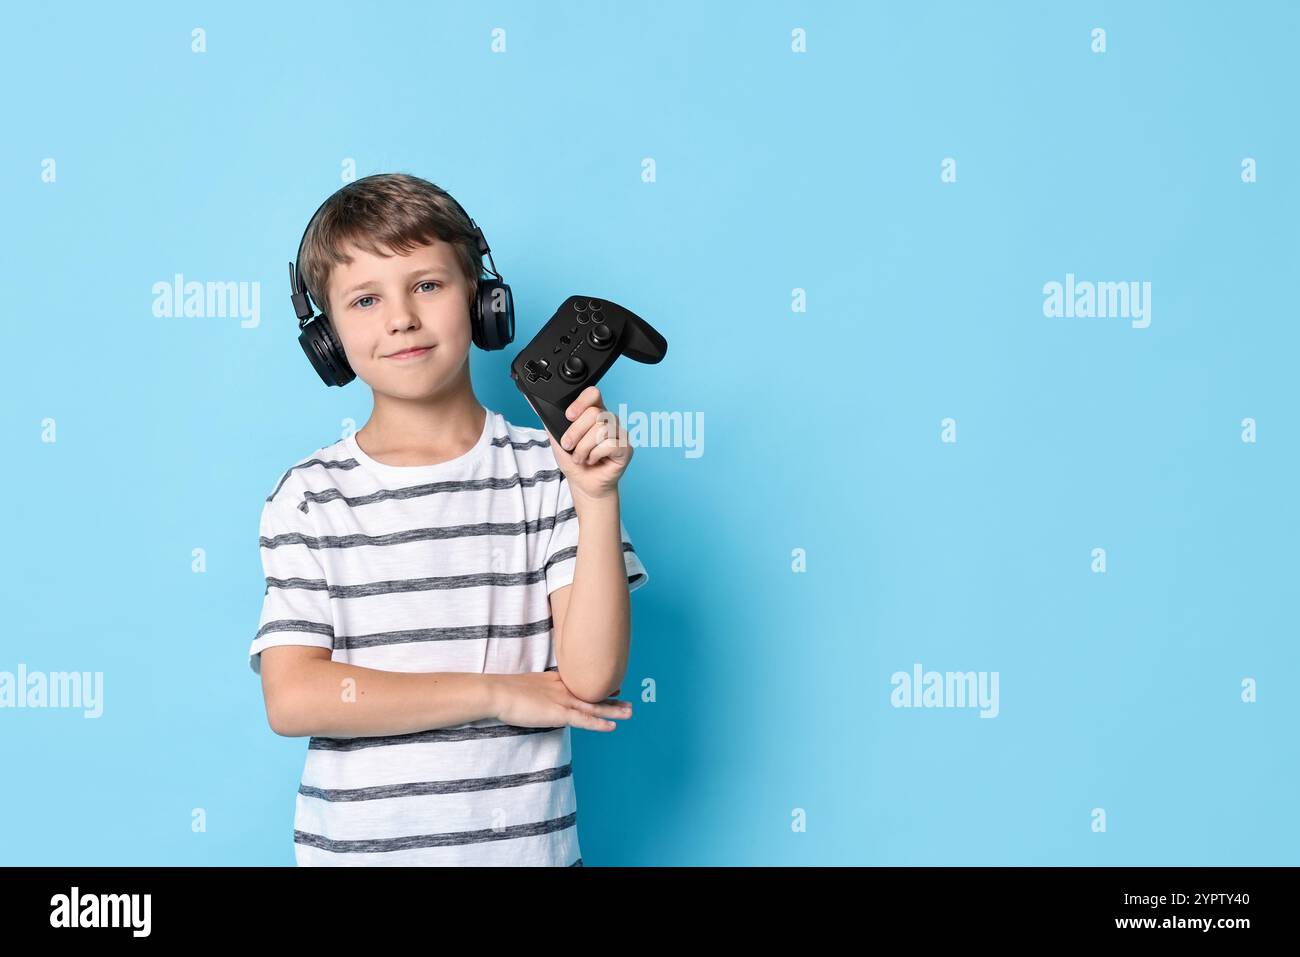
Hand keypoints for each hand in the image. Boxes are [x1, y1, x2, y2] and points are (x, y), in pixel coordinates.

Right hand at [491, 671, 633, 731]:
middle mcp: (562, 689)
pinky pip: (584, 720)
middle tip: (627, 699)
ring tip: (630, 712)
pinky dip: (599, 724)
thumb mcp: (521, 688)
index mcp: (552, 681)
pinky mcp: (559, 713)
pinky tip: (612, 727)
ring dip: (612, 710)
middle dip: (610, 698)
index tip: (610, 686)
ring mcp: (562, 701)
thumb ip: (532, 692)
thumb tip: (533, 698)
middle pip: (591, 694)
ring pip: (593, 707)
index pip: (579, 684)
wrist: (497, 692)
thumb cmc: (502, 691)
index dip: (595, 687)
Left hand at [550, 386, 632, 501]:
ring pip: (601, 430)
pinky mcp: (626, 449)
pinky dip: (595, 455)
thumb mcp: (556, 440)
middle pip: (595, 413)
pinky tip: (594, 460)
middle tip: (569, 446)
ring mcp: (620, 433)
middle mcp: (609, 420)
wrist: (583, 485)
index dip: (580, 402)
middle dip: (575, 433)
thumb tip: (533, 404)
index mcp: (594, 412)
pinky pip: (610, 444)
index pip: (593, 394)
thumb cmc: (573, 462)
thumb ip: (550, 421)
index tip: (568, 416)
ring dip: (583, 448)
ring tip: (581, 457)